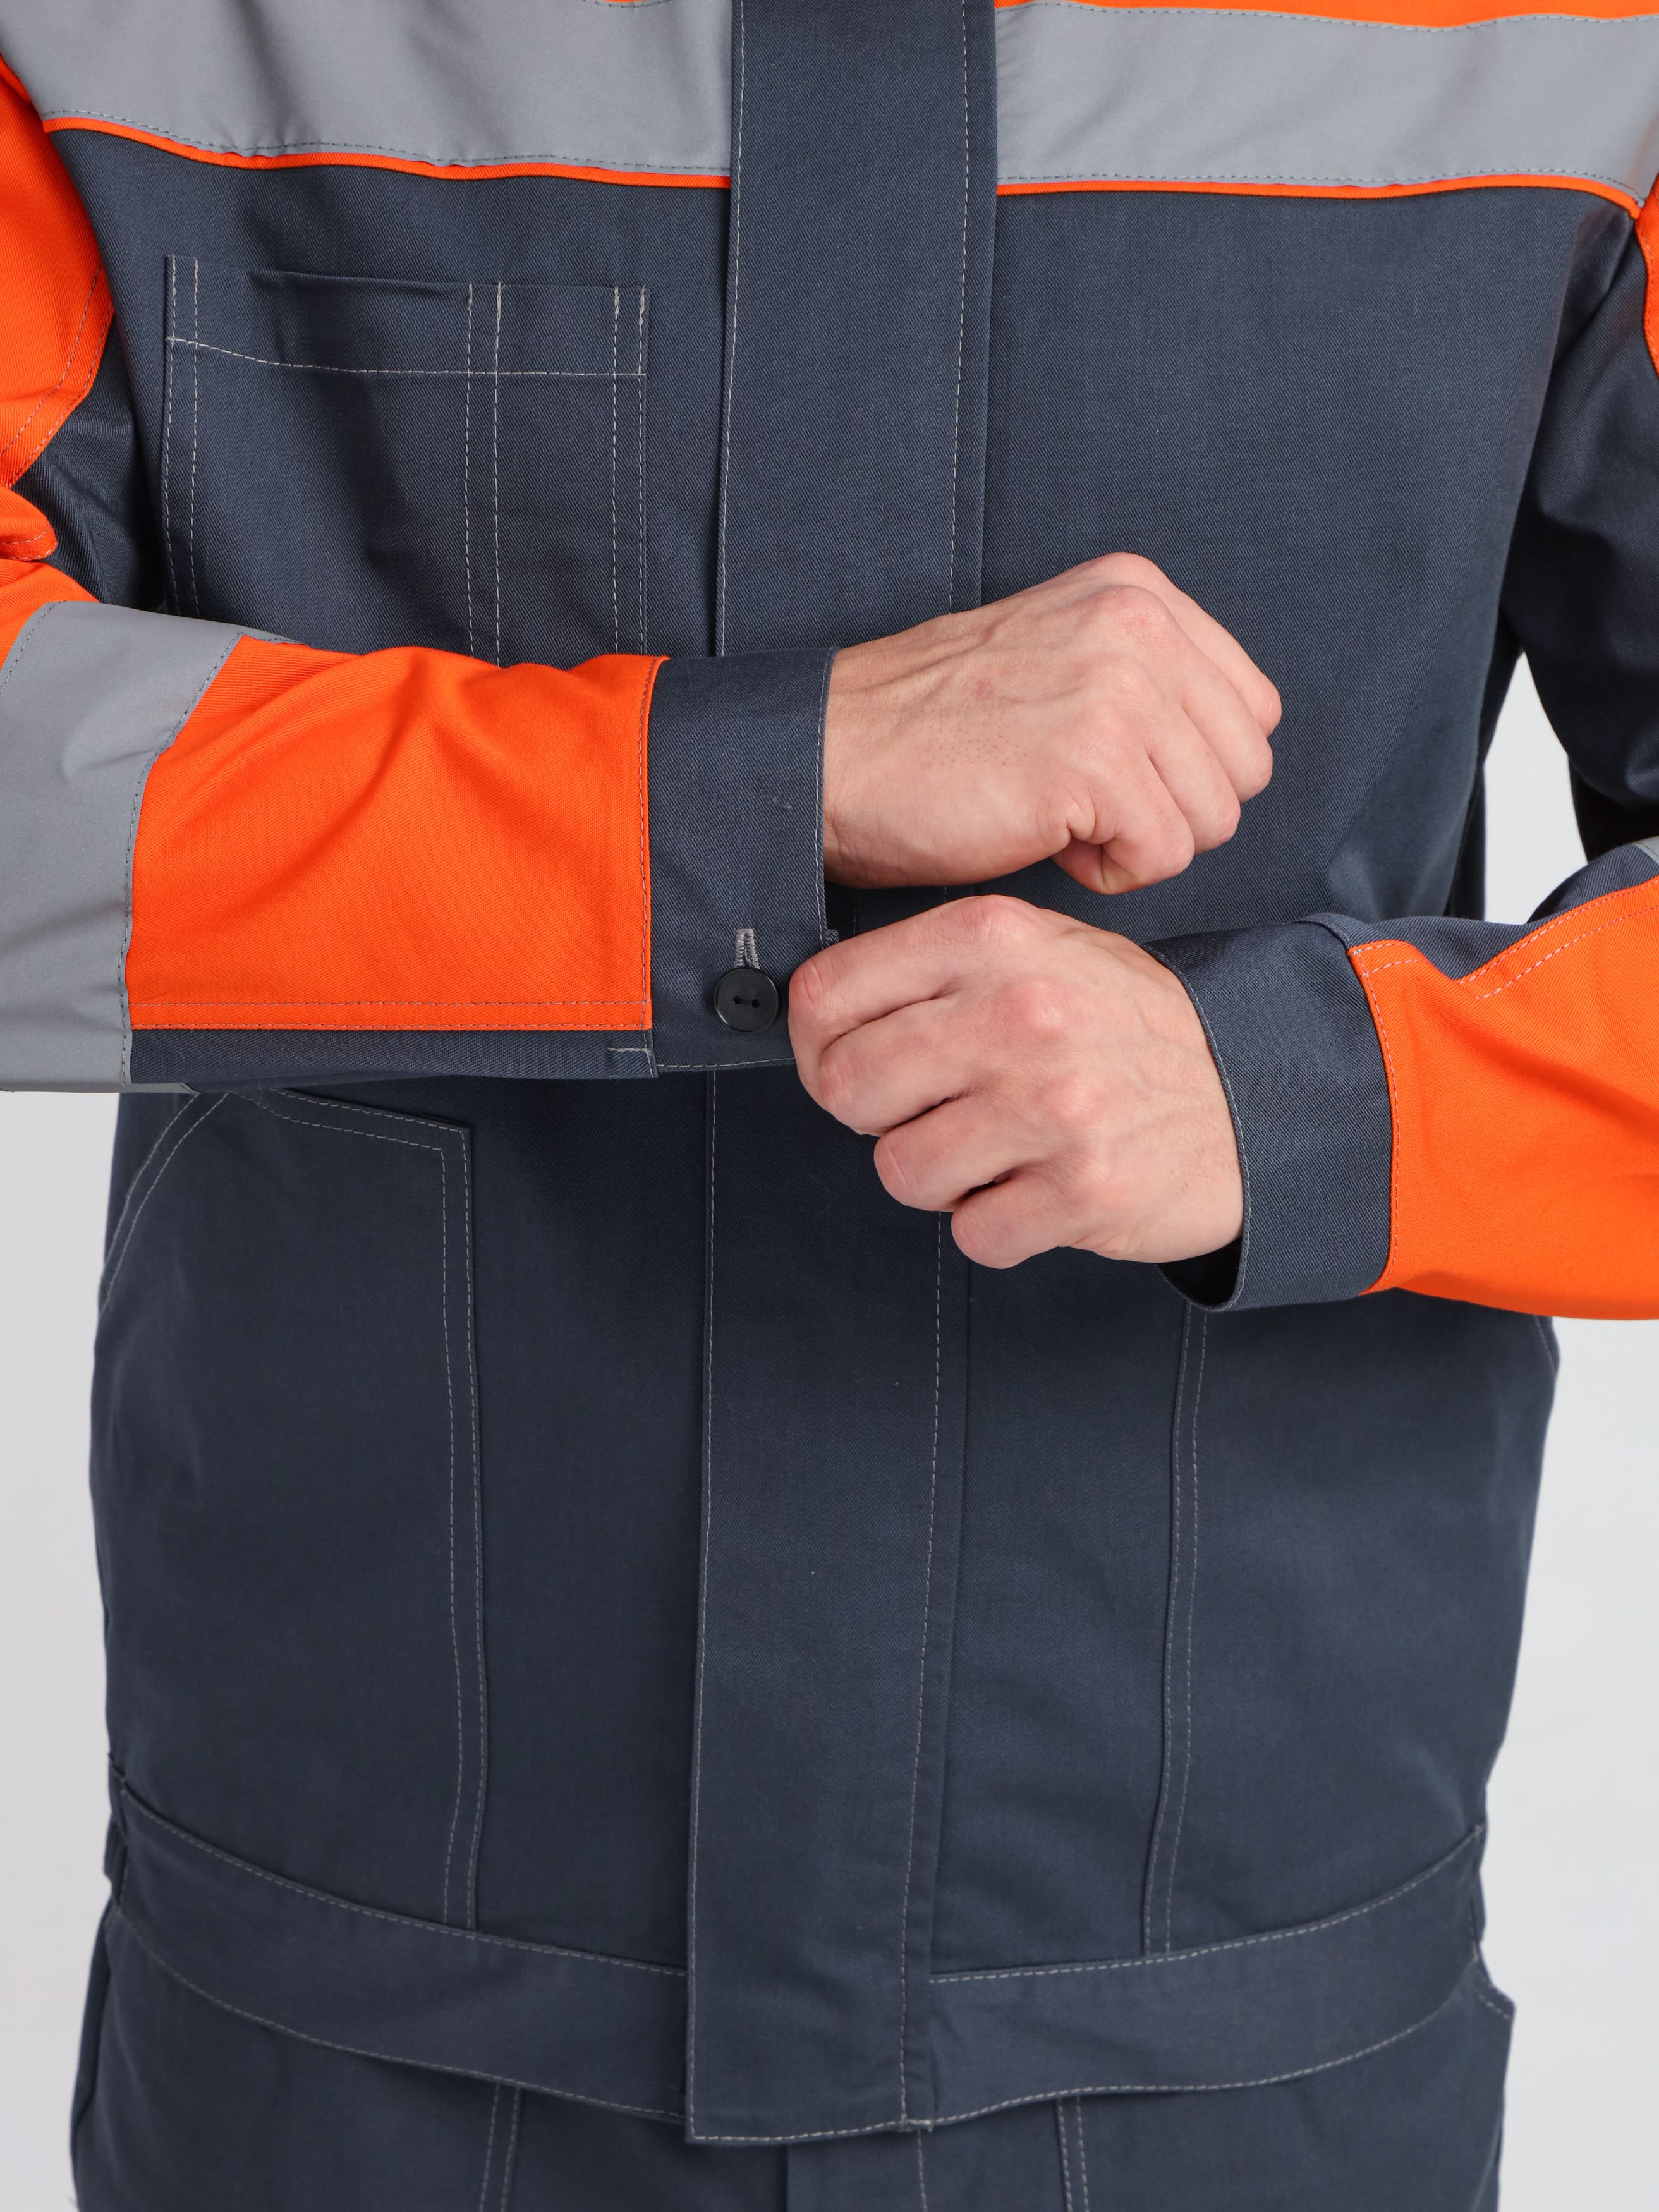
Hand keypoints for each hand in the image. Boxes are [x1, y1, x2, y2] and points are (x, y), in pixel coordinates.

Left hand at [790, 896, 1240, 1268]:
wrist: (1259, 1094)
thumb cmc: (1127, 1027)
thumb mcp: (1041, 951)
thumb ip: (935, 970)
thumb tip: (817, 1021)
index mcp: (993, 940)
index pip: (825, 997)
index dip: (818, 1047)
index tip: (851, 1066)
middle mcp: (1019, 1014)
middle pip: (847, 1088)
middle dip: (876, 1117)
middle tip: (929, 1115)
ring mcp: (1053, 1105)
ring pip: (900, 1170)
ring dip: (938, 1178)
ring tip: (995, 1151)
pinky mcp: (1084, 1190)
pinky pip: (975, 1234)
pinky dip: (998, 1226)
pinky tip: (1040, 1188)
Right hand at [822, 552, 1278, 895]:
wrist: (833, 755)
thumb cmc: (936, 729)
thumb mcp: (1061, 653)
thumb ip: (1149, 674)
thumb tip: (1227, 750)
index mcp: (1139, 591)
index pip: (1251, 708)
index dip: (1190, 766)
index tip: (1111, 772)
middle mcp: (1140, 624)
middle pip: (1244, 767)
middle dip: (1176, 809)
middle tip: (1088, 807)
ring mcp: (1120, 688)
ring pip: (1214, 816)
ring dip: (1142, 842)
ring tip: (1065, 821)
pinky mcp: (1094, 760)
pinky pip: (1164, 854)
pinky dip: (1111, 873)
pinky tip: (1049, 843)